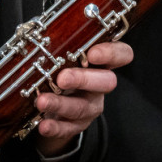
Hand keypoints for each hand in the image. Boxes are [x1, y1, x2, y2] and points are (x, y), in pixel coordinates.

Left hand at [34, 40, 132, 155]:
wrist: (54, 105)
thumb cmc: (59, 70)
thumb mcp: (63, 56)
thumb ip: (60, 45)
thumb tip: (40, 33)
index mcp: (100, 62)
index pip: (122, 54)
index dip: (112, 54)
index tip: (93, 53)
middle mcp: (100, 85)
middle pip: (106, 82)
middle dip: (84, 79)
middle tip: (62, 78)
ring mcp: (91, 106)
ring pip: (82, 107)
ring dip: (61, 104)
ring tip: (42, 101)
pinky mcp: (77, 125)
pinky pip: (69, 128)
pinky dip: (55, 127)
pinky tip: (44, 125)